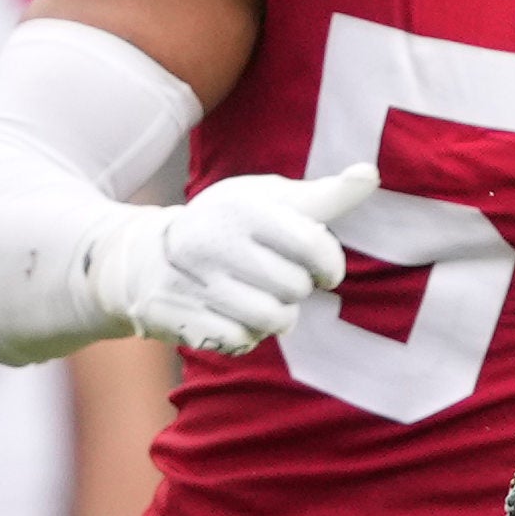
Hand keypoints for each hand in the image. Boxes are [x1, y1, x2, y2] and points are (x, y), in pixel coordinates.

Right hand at [93, 161, 384, 358]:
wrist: (144, 255)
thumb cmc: (227, 225)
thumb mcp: (269, 200)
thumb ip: (323, 195)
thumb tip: (370, 174)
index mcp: (242, 207)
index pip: (314, 247)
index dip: (330, 265)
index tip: (325, 270)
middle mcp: (213, 241)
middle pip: (296, 288)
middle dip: (296, 289)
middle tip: (275, 278)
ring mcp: (193, 281)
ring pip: (273, 320)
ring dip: (277, 318)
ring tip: (260, 299)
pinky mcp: (179, 316)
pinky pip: (241, 342)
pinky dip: (247, 336)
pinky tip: (231, 315)